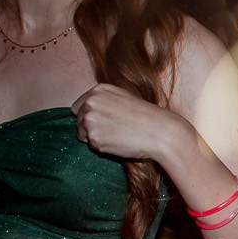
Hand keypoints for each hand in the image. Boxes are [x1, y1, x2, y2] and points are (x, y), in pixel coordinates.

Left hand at [71, 83, 192, 163]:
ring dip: (96, 138)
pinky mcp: (94, 137)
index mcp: (97, 90)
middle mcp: (90, 102)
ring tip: (118, 136)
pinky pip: (92, 146)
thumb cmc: (146, 117)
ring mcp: (90, 120)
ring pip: (83, 135)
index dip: (89, 117)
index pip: (78, 107)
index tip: (103, 122)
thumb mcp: (123, 99)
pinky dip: (103, 148)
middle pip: (78, 122)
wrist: (160, 131)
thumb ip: (104, 102)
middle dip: (91, 129)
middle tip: (113, 131)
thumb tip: (89, 114)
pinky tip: (119, 142)